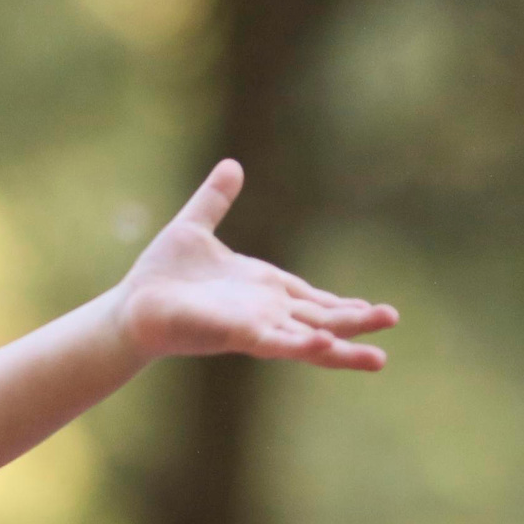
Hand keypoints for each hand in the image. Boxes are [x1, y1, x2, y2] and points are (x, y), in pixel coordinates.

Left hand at [111, 160, 396, 370]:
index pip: (312, 299)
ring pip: (309, 339)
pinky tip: (328, 345)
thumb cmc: (160, 275)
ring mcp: (255, 324)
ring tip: (380, 359)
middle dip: (357, 322)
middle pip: (321, 319)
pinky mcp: (238, 334)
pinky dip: (302, 344)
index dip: (342, 304)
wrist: (131, 305)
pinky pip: (277, 341)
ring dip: (343, 347)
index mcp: (262, 288)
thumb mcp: (194, 227)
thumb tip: (231, 165)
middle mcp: (264, 310)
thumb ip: (215, 199)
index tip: (376, 309)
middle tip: (393, 320)